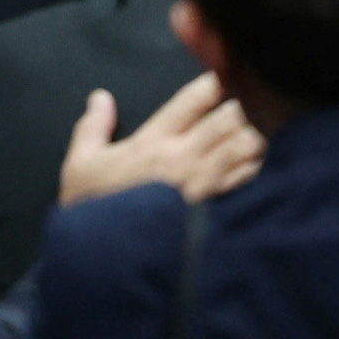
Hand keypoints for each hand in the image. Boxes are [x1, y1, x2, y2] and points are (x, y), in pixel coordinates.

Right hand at [60, 72, 266, 205]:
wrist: (106, 260)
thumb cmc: (92, 209)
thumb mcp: (81, 165)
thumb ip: (92, 128)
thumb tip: (100, 97)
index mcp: (153, 141)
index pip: (193, 99)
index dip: (215, 82)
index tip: (223, 77)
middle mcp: (182, 157)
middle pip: (230, 116)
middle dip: (243, 104)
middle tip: (248, 102)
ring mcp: (202, 183)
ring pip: (246, 144)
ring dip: (255, 132)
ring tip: (257, 129)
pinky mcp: (214, 207)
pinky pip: (247, 178)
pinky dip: (256, 164)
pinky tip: (256, 160)